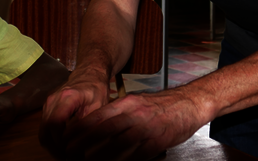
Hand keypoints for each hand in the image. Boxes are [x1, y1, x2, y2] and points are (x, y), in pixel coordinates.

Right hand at [39, 67, 110, 157]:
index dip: (61, 142)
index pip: (55, 123)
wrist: (89, 73)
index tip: (72, 152)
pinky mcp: (48, 106)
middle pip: (45, 130)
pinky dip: (52, 138)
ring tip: (68, 153)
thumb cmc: (95, 88)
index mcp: (67, 97)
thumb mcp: (98, 106)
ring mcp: (48, 102)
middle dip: (56, 147)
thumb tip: (83, 146)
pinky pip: (45, 126)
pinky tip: (65, 144)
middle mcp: (53, 99)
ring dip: (53, 144)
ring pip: (43, 130)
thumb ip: (89, 124)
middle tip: (70, 157)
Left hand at [60, 88, 206, 159]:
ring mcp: (146, 127)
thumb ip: (118, 113)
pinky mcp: (158, 140)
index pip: (99, 114)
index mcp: (127, 103)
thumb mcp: (136, 103)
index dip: (82, 126)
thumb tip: (97, 123)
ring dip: (101, 153)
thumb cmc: (160, 105)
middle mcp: (134, 113)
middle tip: (70, 149)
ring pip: (119, 142)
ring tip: (86, 159)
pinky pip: (138, 153)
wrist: (188, 103)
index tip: (68, 134)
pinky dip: (124, 160)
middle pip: (105, 128)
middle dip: (85, 140)